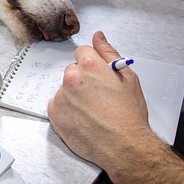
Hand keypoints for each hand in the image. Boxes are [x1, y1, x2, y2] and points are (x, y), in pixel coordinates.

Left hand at [47, 31, 158, 183]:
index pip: (82, 53)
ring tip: (92, 111)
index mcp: (89, 65)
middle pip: (72, 71)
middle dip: (83, 80)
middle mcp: (72, 78)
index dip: (92, 65)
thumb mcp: (127, 78)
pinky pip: (58, 105)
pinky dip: (67, 111)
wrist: (124, 146)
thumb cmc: (129, 116)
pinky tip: (83, 118)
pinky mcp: (54, 113)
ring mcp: (61, 96)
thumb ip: (109, 53)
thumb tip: (98, 37)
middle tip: (98, 97)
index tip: (97, 76)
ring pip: (65, 89)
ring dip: (74, 96)